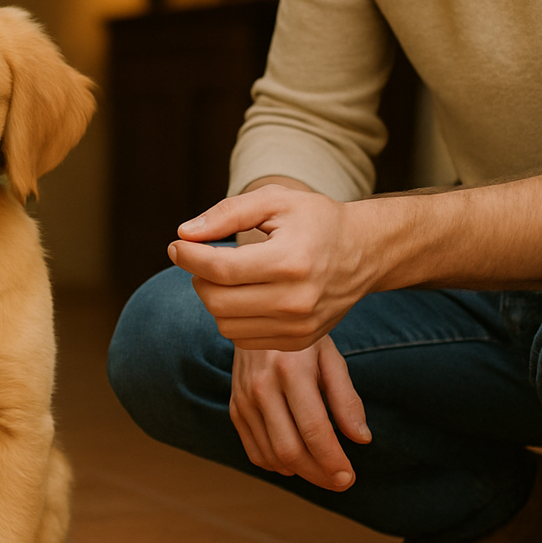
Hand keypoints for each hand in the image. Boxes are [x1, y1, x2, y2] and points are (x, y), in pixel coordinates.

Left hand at [168, 184, 376, 350]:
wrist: (364, 252)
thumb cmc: (315, 220)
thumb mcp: (275, 200)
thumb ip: (227, 213)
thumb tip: (184, 234)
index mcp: (291, 261)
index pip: (220, 269)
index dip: (189, 257)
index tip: (177, 246)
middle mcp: (297, 300)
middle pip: (217, 301)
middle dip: (198, 278)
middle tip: (202, 259)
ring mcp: (299, 327)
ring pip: (225, 325)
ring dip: (214, 299)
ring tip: (226, 276)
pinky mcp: (298, 342)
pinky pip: (243, 339)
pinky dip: (233, 318)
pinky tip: (245, 294)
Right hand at [230, 339, 369, 490]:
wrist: (256, 317)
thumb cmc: (302, 339)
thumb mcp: (331, 358)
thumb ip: (346, 399)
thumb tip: (361, 439)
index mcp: (291, 370)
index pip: (313, 430)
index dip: (333, 460)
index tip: (349, 478)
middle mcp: (261, 386)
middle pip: (290, 449)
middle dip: (319, 474)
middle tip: (341, 481)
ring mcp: (243, 398)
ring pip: (272, 455)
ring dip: (301, 472)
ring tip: (323, 472)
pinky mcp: (235, 407)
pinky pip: (254, 451)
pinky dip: (276, 464)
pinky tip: (296, 461)